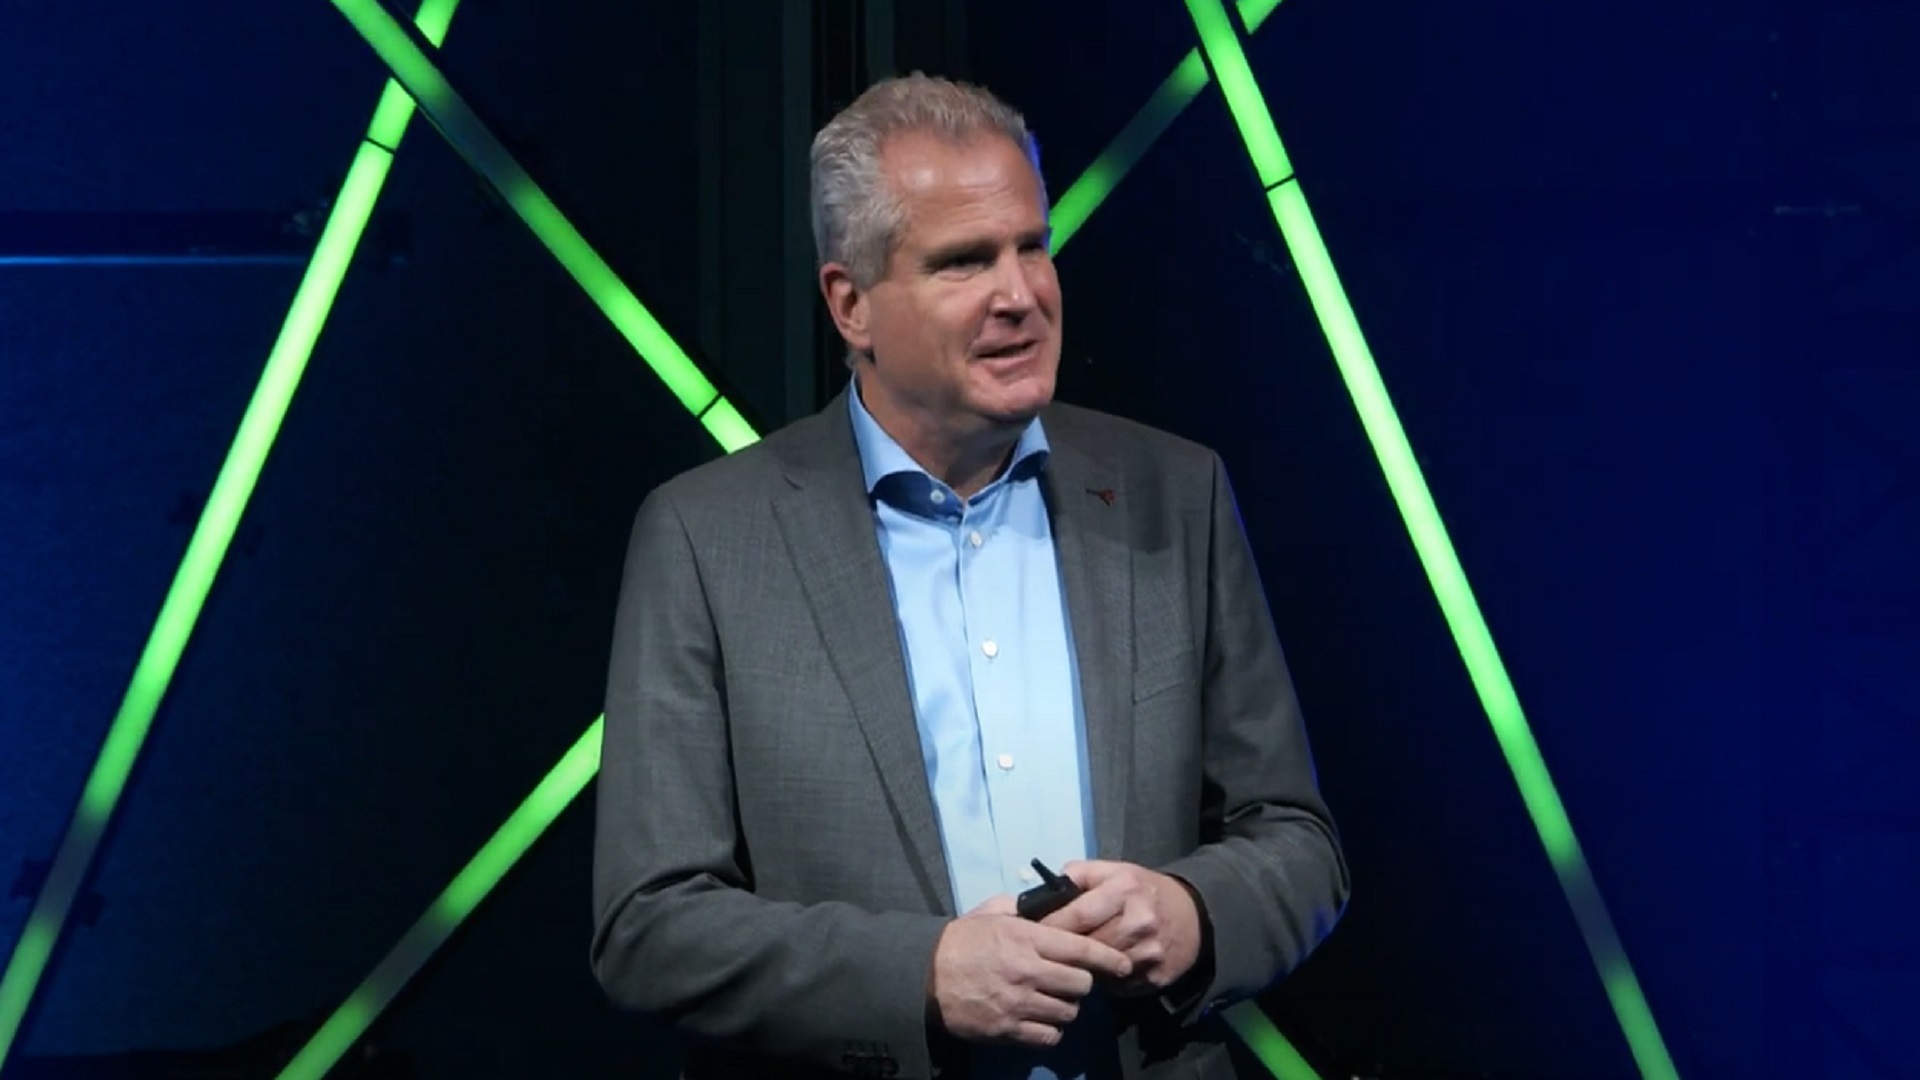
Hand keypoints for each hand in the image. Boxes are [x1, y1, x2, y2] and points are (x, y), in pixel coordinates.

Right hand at [927, 894, 1133, 1047]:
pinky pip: (1048, 1036)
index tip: (1123, 964)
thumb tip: (1049, 901)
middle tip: (1073, 981)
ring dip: (1065, 1007)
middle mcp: (1027, 970)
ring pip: (1068, 1012)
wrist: (923, 976)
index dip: (1108, 958)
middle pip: (1081, 984)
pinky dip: (1049, 1030)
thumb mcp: (990, 914)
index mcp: (1026, 938)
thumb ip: (1022, 908)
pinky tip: (1041, 1020)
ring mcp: (1018, 1003)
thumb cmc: (959, 941)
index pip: (1081, 949)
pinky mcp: (1007, 1029)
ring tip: (1054, 1000)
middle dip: (1082, 983)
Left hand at [1039, 861, 1202, 997]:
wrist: (1194, 917)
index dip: (1050, 925)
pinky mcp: (1154, 978)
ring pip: (1099, 969)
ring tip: (1069, 962)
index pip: (1077, 914)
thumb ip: (1080, 874)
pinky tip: (1100, 970)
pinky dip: (1104, 979)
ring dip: (1082, 967)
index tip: (1030, 932)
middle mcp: (1139, 921)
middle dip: (1062, 951)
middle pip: (1086, 945)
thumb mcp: (1116, 870)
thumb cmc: (1144, 891)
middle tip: (1044, 953)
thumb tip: (1045, 890)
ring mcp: (1149, 953)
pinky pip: (1116, 984)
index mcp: (1125, 889)